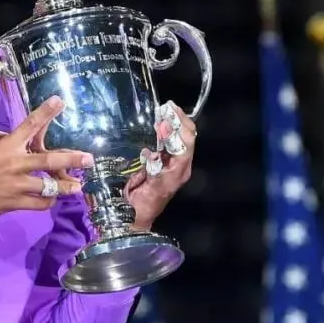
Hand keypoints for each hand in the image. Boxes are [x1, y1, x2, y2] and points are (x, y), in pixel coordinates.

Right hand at [0, 96, 94, 220]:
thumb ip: (10, 150)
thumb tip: (28, 147)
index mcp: (6, 147)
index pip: (28, 125)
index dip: (45, 113)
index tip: (59, 101)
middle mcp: (15, 163)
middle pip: (49, 160)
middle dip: (71, 159)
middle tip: (89, 159)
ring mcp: (17, 184)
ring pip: (49, 186)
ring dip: (66, 187)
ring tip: (77, 187)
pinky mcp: (15, 202)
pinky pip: (40, 203)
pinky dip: (48, 201)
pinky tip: (52, 199)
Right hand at [124, 101, 196, 230]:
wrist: (134, 216)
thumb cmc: (139, 205)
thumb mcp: (145, 188)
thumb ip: (151, 171)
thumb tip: (153, 153)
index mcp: (177, 172)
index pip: (185, 146)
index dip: (177, 131)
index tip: (165, 118)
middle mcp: (180, 166)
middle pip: (188, 137)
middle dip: (179, 120)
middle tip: (166, 106)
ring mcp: (174, 163)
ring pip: (183, 137)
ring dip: (175, 121)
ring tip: (164, 109)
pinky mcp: (166, 161)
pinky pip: (172, 140)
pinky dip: (167, 128)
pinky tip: (159, 120)